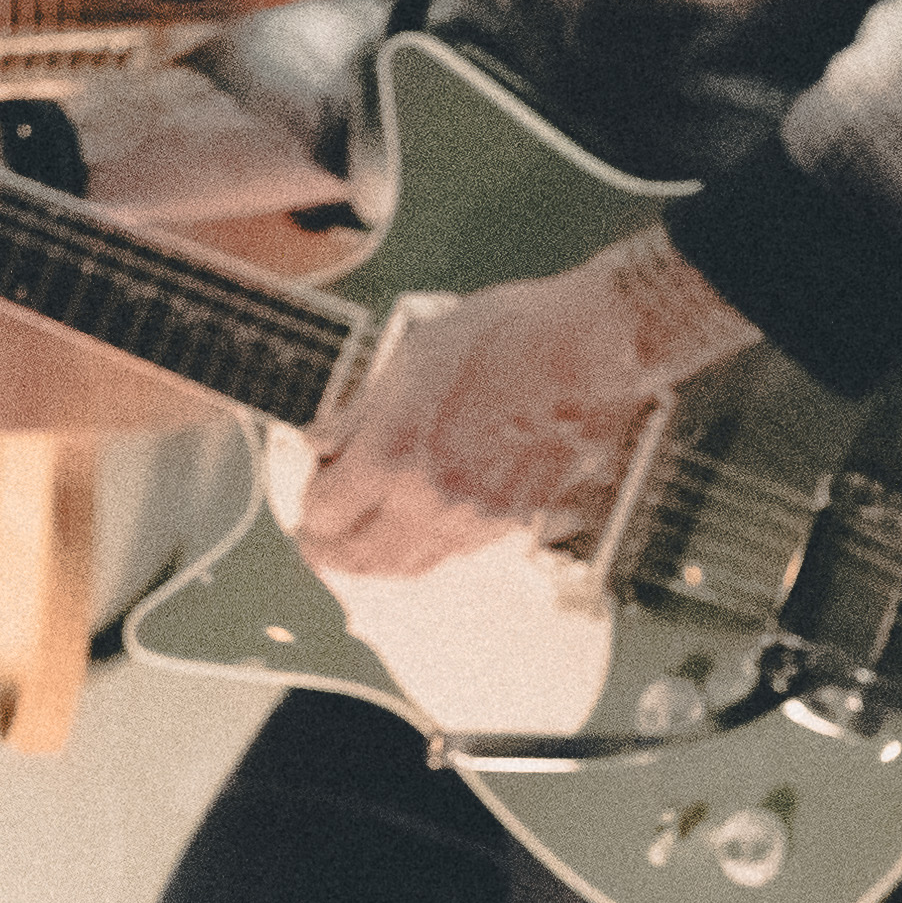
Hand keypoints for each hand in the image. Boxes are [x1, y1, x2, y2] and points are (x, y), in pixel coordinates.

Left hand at [301, 235, 762, 578]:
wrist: (593, 346)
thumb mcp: (413, 355)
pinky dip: (430, 550)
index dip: (308, 497)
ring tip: (365, 546)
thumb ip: (360, 409)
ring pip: (409, 567)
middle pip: (356, 559)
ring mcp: (476, 517)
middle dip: (328, 549)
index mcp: (391, 457)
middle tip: (319, 537)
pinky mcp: (518, 519)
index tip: (313, 480)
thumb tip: (323, 441)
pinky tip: (428, 527)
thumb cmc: (510, 335)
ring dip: (377, 561)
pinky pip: (458, 553)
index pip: (320, 511)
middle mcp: (429, 500)